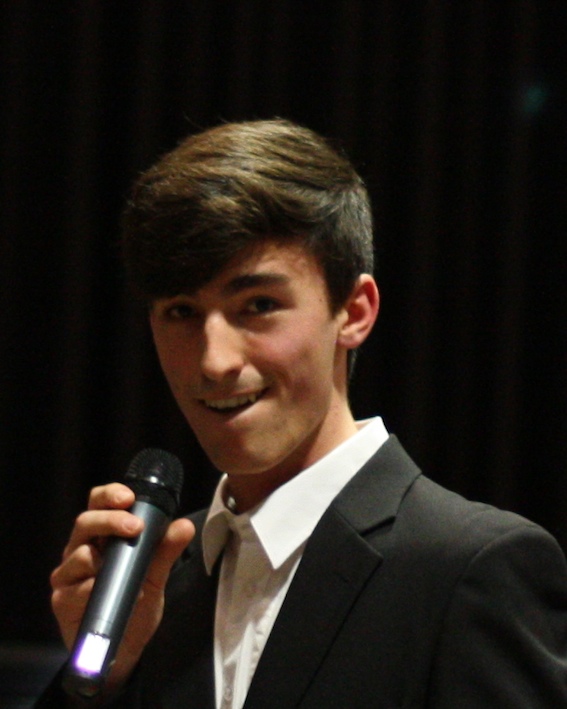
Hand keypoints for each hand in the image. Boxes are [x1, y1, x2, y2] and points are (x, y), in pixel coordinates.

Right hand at [50, 482, 194, 692]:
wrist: (124, 648)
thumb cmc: (136, 603)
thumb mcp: (156, 575)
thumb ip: (166, 550)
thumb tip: (185, 525)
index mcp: (102, 535)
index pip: (98, 503)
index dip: (109, 495)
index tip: (128, 496)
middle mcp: (81, 549)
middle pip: (85, 522)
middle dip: (110, 520)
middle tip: (135, 526)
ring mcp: (69, 575)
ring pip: (77, 553)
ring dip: (103, 558)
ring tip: (129, 570)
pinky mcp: (63, 600)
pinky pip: (75, 589)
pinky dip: (94, 588)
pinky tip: (109, 592)